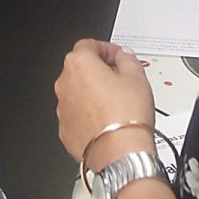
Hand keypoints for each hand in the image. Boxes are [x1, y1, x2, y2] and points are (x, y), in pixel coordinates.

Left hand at [54, 40, 156, 169]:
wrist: (119, 153)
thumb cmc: (126, 116)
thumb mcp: (137, 78)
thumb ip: (128, 59)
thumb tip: (123, 56)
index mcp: (79, 64)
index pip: (89, 45)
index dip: (107, 49)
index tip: (119, 57)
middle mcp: (64, 84)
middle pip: (81, 69)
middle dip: (99, 72)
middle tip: (120, 79)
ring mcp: (62, 108)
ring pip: (78, 94)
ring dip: (93, 94)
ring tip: (116, 104)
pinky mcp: (65, 130)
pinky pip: (77, 116)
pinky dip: (89, 115)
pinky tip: (108, 121)